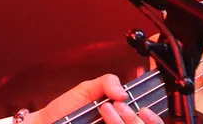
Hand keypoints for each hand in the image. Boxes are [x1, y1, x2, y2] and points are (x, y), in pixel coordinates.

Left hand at [31, 74, 162, 123]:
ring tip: (104, 109)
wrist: (48, 121)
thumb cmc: (68, 108)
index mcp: (124, 117)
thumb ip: (106, 82)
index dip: (154, 119)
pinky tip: (102, 120)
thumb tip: (124, 92)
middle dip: (134, 118)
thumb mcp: (88, 89)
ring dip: (122, 122)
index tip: (144, 110)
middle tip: (116, 105)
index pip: (152, 123)